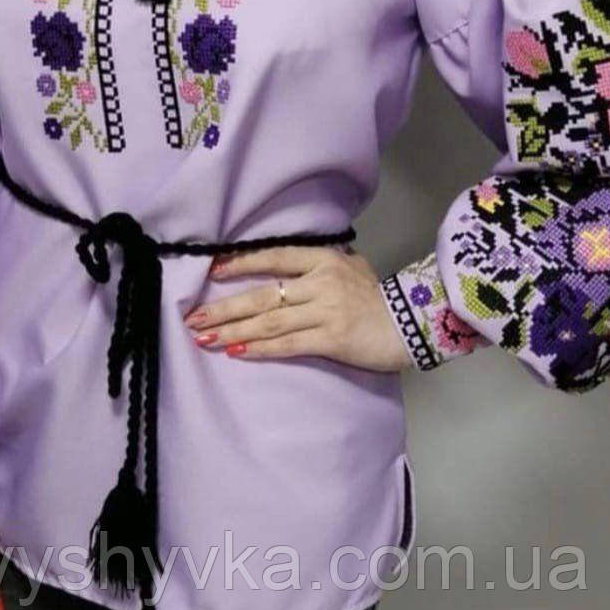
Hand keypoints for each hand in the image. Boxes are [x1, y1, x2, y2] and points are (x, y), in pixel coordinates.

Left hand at [184, 245, 409, 371]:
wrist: (416, 323)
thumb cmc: (382, 298)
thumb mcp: (354, 268)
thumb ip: (323, 266)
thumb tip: (292, 268)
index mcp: (324, 260)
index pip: (274, 258)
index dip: (241, 263)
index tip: (212, 271)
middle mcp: (321, 282)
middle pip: (263, 295)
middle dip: (224, 307)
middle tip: (193, 317)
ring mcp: (326, 311)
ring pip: (269, 321)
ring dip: (233, 330)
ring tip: (205, 338)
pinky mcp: (332, 339)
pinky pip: (288, 344)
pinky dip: (260, 348)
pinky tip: (237, 351)